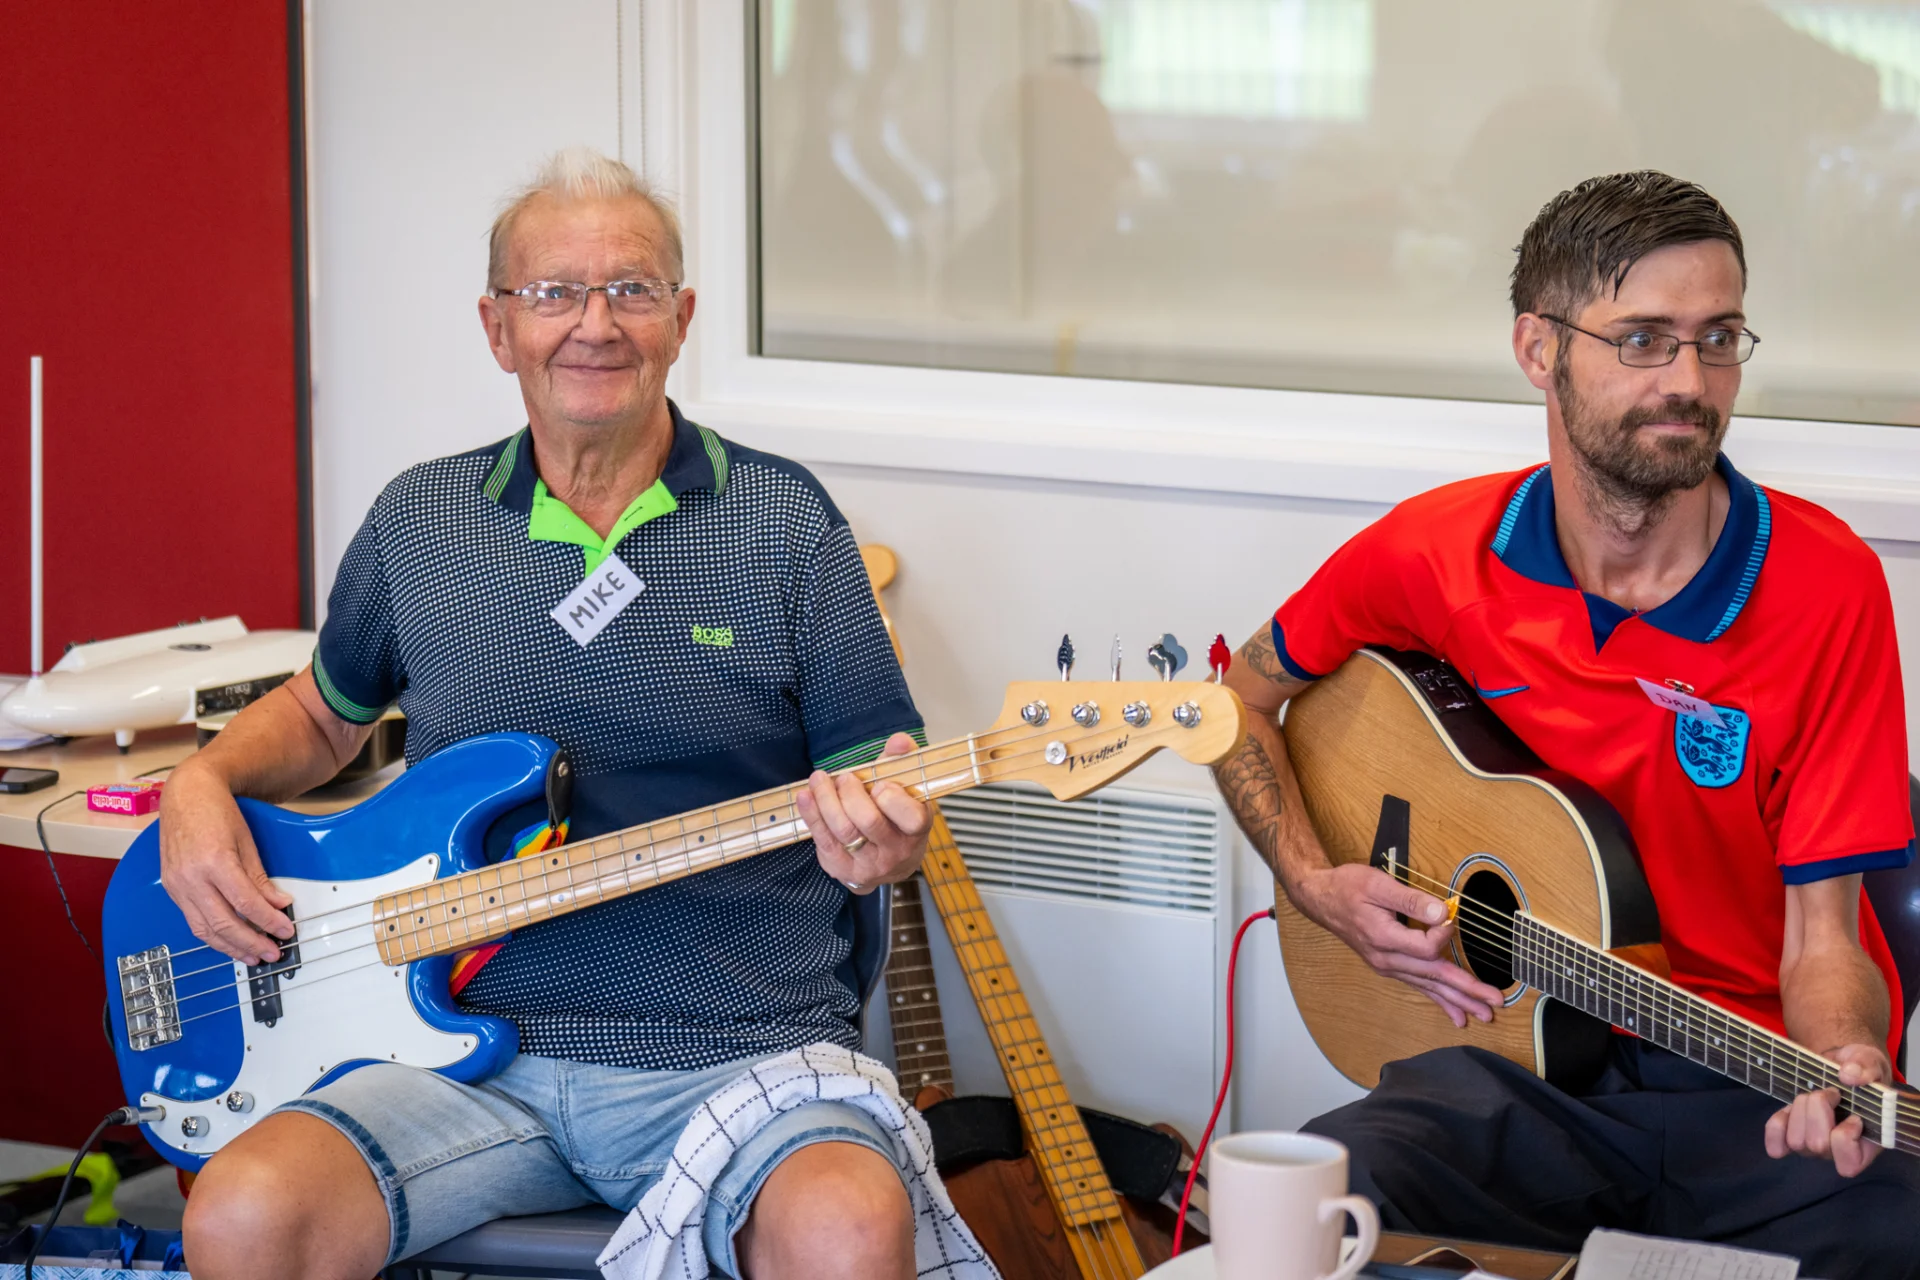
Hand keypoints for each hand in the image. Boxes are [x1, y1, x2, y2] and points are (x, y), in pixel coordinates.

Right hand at [157, 760, 294, 963]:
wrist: (185, 794)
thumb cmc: (216, 811)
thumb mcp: (246, 842)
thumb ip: (259, 878)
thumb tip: (277, 904)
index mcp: (214, 862)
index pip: (246, 903)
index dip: (268, 921)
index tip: (285, 930)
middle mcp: (191, 877)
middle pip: (224, 923)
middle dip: (251, 942)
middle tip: (272, 952)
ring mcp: (177, 885)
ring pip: (204, 929)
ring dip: (230, 947)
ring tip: (253, 956)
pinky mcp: (171, 889)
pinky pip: (192, 921)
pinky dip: (212, 936)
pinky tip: (229, 942)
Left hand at [796, 733, 930, 894]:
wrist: (890, 865)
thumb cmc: (896, 818)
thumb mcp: (905, 791)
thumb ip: (901, 761)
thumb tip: (899, 741)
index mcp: (917, 829)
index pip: (911, 817)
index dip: (893, 798)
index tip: (879, 784)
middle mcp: (895, 851)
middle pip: (869, 820)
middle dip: (851, 793)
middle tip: (845, 778)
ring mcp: (868, 864)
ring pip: (843, 830)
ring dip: (826, 799)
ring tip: (820, 779)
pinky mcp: (842, 868)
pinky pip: (823, 839)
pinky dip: (812, 813)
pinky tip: (806, 795)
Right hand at [1296, 862, 1503, 1027]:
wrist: (1320, 899)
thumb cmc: (1347, 887)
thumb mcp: (1377, 884)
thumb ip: (1411, 899)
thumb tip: (1443, 912)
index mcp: (1384, 937)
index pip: (1427, 947)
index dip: (1445, 932)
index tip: (1449, 913)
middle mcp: (1387, 959)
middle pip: (1433, 977)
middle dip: (1466, 990)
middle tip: (1493, 1002)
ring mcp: (1387, 966)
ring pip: (1428, 987)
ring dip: (1457, 1001)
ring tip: (1483, 1014)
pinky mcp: (1389, 966)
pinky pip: (1418, 986)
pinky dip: (1439, 1000)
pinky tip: (1455, 1014)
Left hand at [1764, 1043, 1889, 1176]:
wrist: (1839, 1069)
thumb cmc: (1862, 1072)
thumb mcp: (1871, 1063)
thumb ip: (1866, 1068)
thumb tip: (1848, 1075)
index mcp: (1867, 1146)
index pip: (1848, 1164)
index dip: (1846, 1137)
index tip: (1854, 1115)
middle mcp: (1838, 1153)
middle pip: (1817, 1145)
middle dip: (1819, 1109)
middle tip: (1830, 1093)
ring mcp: (1813, 1149)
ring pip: (1796, 1141)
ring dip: (1801, 1110)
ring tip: (1814, 1095)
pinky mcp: (1792, 1139)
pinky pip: (1776, 1144)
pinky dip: (1778, 1125)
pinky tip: (1788, 1109)